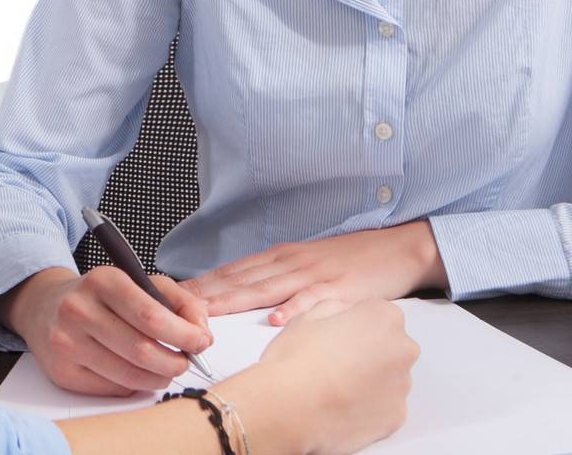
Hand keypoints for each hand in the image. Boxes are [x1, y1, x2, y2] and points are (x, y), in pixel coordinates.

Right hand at [4, 266, 211, 395]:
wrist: (47, 307)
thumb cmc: (103, 296)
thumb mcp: (140, 282)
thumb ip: (180, 301)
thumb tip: (202, 331)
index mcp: (103, 281)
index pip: (151, 316)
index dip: (184, 334)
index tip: (201, 342)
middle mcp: (79, 310)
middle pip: (142, 350)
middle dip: (175, 361)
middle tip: (187, 361)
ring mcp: (67, 343)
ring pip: (128, 375)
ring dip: (159, 377)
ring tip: (167, 369)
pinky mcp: (62, 372)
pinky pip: (112, 388)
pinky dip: (135, 385)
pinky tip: (138, 372)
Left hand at [183, 221, 445, 324]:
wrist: (398, 249)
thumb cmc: (351, 260)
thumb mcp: (307, 264)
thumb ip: (276, 278)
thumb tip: (240, 293)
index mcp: (282, 257)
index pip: (234, 271)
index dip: (203, 284)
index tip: (172, 295)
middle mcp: (292, 262)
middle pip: (242, 280)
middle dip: (207, 294)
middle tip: (175, 307)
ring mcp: (314, 275)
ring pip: (267, 289)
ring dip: (236, 301)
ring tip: (209, 314)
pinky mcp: (339, 289)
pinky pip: (313, 301)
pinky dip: (293, 310)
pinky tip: (275, 321)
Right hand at [214, 299, 417, 453]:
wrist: (287, 409)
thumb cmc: (295, 358)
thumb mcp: (310, 314)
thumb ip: (339, 308)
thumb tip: (348, 315)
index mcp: (385, 317)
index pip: (378, 315)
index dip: (354, 324)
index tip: (337, 337)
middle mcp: (403, 349)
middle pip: (390, 346)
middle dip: (369, 351)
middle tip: (336, 363)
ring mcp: (402, 386)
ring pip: (389, 378)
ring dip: (370, 379)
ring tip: (336, 387)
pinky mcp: (396, 417)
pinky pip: (385, 406)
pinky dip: (369, 407)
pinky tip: (343, 406)